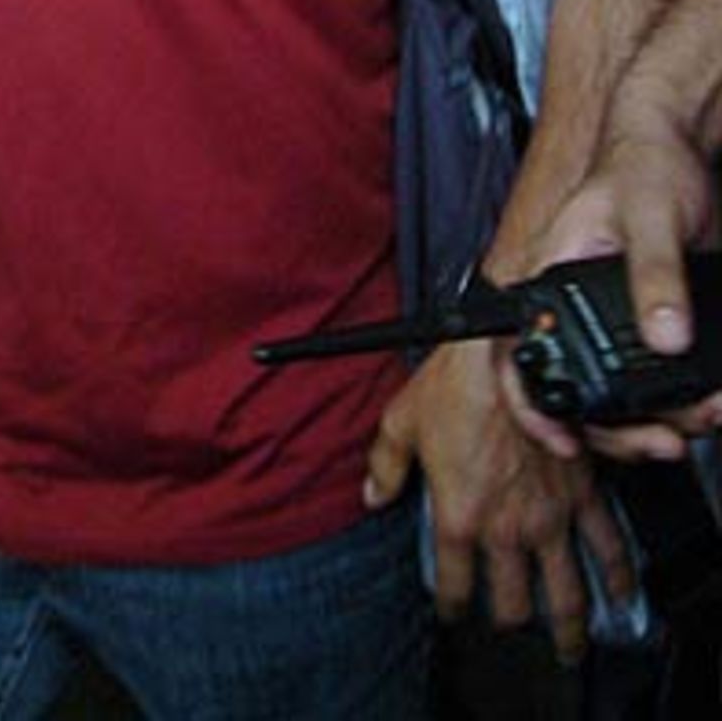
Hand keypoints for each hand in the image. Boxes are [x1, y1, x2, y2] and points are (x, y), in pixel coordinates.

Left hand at [366, 340, 634, 661]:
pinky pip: (606, 545)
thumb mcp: (403, 418)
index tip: (452, 609)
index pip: (453, 582)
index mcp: (458, 515)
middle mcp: (505, 526)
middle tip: (508, 624)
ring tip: (566, 641)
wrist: (505, 348)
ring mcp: (548, 515)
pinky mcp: (581, 492)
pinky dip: (615, 575)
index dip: (451, 603)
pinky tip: (616, 592)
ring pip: (564, 593)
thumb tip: (374, 493)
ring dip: (565, 625)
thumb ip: (386, 463)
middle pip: (512, 602)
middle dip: (508, 620)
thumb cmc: (455, 379)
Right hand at [503, 140, 721, 463]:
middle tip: (665, 441)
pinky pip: (653, 377)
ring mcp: (609, 319)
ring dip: (663, 419)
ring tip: (707, 416)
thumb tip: (668, 338)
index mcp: (550, 276)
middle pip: (577, 391)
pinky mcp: (646, 324)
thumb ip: (655, 276)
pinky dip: (681, 398)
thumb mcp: (650, 216)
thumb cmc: (646, 165)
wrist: (681, 150)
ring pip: (620, 394)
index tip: (567, 440)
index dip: (532, 406)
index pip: (516, 352)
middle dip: (623, 431)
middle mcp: (572, 306)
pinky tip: (708, 399)